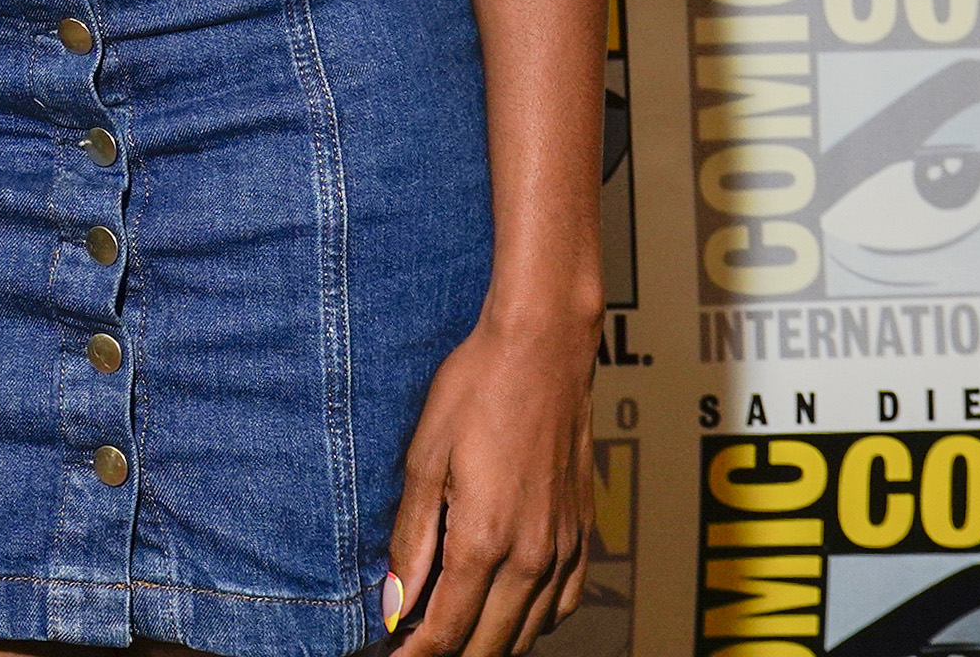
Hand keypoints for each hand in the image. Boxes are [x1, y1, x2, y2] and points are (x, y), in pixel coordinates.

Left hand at [384, 310, 598, 656]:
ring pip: (530, 632)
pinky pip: (564, 604)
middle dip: (452, 655)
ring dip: (492, 644)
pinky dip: (535, 622)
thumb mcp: (423, 461)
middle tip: (418, 652)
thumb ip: (411, 540)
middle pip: (492, 644)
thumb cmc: (476, 392)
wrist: (543, 352)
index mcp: (484, 541)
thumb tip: (396, 603)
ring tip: (455, 636)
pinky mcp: (583, 534)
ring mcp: (564, 548)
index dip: (418, 655)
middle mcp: (532, 556)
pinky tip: (511, 612)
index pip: (448, 630)